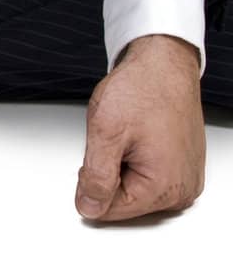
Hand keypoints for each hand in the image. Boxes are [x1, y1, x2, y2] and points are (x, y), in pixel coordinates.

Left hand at [75, 34, 205, 220]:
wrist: (163, 65)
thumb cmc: (142, 89)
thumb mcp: (105, 133)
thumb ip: (95, 176)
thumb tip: (89, 208)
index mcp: (163, 186)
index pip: (109, 210)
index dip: (90, 182)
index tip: (97, 154)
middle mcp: (182, 189)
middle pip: (124, 202)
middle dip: (109, 174)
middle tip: (115, 142)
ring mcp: (186, 178)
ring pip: (135, 189)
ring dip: (122, 166)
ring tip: (130, 137)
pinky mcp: (184, 167)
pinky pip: (149, 176)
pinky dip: (136, 160)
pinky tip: (140, 138)